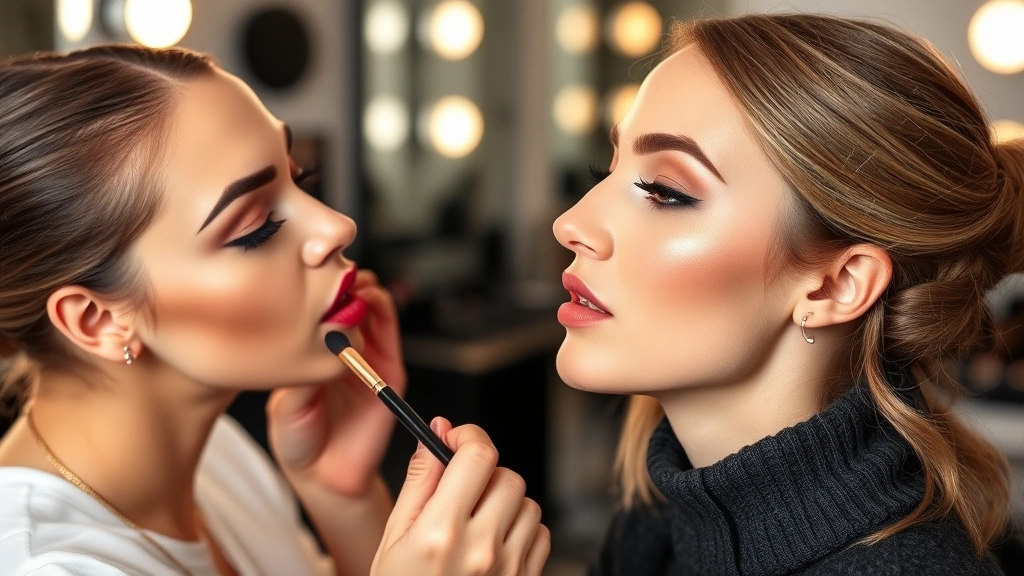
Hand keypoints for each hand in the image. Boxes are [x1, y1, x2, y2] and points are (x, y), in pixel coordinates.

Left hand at [268, 270, 406, 496]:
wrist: (325, 473)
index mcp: (313, 347)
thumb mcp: (286, 401)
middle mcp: (342, 345)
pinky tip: (365, 301)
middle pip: (347, 293)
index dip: (314, 281)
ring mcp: (368, 353)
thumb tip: (310, 336)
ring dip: (362, 286)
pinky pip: (389, 328)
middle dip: (339, 275)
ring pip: (372, 302)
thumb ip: (301, 371)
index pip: (319, 301)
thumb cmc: (299, 437)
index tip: (302, 267)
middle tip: (327, 268)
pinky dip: (380, 307)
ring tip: (347, 283)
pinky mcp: (390, 368)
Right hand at [371, 418, 550, 575]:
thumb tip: (435, 433)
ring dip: (505, 502)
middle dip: (484, 473)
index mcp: (441, 533)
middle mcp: (480, 549)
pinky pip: (540, 534)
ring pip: (528, 503)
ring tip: (476, 523)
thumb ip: (420, 482)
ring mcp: (509, 568)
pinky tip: (494, 543)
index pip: (478, 456)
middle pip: (507, 476)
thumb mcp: (394, 539)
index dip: (468, 436)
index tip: (456, 438)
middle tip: (460, 491)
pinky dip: (522, 530)